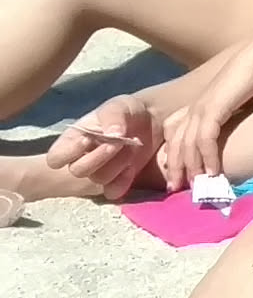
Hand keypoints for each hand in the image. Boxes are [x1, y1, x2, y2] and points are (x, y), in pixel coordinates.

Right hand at [46, 94, 163, 199]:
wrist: (152, 119)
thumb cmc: (126, 111)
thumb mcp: (118, 106)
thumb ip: (112, 117)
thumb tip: (113, 134)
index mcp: (73, 140)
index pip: (55, 158)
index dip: (68, 153)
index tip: (88, 138)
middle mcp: (82, 158)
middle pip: (77, 171)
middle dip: (98, 157)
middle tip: (118, 142)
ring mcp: (100, 171)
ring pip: (98, 179)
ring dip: (116, 164)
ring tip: (131, 146)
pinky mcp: (117, 181)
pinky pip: (113, 191)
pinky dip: (123, 182)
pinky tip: (132, 167)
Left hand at [158, 39, 252, 186]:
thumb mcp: (237, 100)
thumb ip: (231, 116)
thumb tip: (236, 134)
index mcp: (198, 104)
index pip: (175, 132)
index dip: (174, 153)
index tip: (178, 171)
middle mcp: (194, 107)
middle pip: (176, 142)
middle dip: (175, 167)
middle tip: (176, 188)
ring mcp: (202, 108)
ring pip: (187, 145)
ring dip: (191, 167)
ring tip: (195, 185)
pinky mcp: (214, 109)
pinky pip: (205, 140)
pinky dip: (208, 157)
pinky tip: (213, 172)